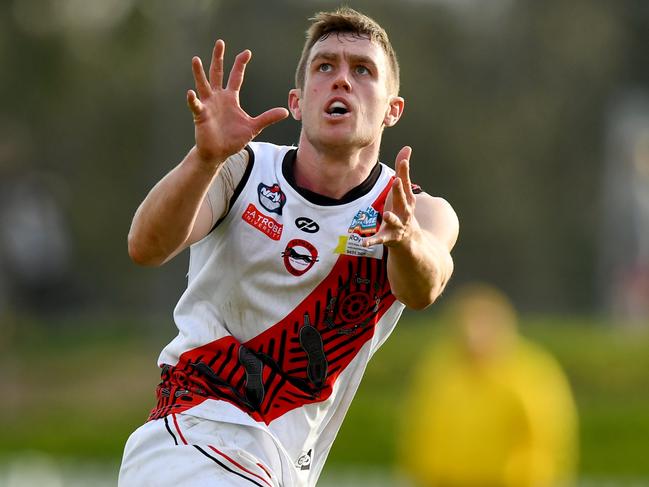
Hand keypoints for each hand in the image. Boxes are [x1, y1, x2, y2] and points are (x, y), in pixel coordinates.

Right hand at [187, 39, 288, 164]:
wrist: (219, 152)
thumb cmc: (233, 139)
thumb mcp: (254, 127)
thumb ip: (268, 118)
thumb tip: (285, 111)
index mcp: (231, 98)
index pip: (236, 77)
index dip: (240, 64)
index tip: (247, 52)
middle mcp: (218, 98)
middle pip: (217, 73)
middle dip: (219, 59)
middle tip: (220, 43)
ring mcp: (208, 105)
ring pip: (203, 85)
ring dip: (199, 73)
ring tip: (196, 60)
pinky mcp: (201, 115)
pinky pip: (195, 106)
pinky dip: (193, 100)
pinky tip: (190, 93)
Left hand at [364, 146, 416, 247]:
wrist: (410, 239)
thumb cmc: (403, 208)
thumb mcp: (403, 191)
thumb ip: (403, 170)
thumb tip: (407, 147)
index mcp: (407, 199)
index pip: (406, 184)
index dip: (405, 172)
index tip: (404, 160)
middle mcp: (404, 211)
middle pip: (402, 200)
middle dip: (400, 191)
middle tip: (397, 180)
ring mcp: (397, 225)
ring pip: (394, 220)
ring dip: (391, 217)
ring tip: (386, 214)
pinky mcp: (388, 237)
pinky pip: (379, 239)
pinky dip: (371, 241)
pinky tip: (363, 243)